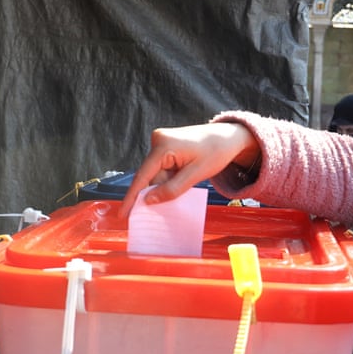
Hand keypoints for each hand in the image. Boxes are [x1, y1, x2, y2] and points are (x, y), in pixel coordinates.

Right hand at [119, 122, 258, 217]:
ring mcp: (161, 142)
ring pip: (156, 174)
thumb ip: (172, 189)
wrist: (228, 137)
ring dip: (162, 188)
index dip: (132, 197)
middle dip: (151, 194)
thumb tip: (149, 201)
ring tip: (174, 197)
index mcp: (163, 144)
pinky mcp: (166, 146)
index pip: (143, 175)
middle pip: (149, 175)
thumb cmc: (216, 152)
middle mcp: (158, 140)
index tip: (123, 214)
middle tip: (149, 216)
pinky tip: (175, 188)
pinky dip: (167, 181)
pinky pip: (161, 169)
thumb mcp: (196, 174)